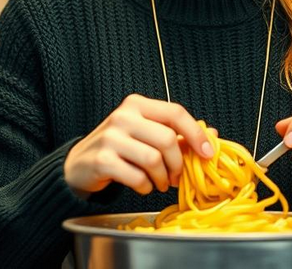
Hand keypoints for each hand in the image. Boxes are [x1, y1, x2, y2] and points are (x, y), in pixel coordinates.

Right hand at [65, 94, 214, 196]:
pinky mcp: (102, 159)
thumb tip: (212, 135)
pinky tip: (142, 185)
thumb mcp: (145, 134)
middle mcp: (123, 116)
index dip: (195, 134)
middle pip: (167, 139)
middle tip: (175, 177)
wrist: (79, 164)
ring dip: (162, 178)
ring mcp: (110, 137)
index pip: (175, 113)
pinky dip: (145, 186)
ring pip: (153, 160)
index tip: (206, 153)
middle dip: (177, 164)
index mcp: (137, 104)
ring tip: (159, 182)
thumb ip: (176, 134)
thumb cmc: (118, 148)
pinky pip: (137, 177)